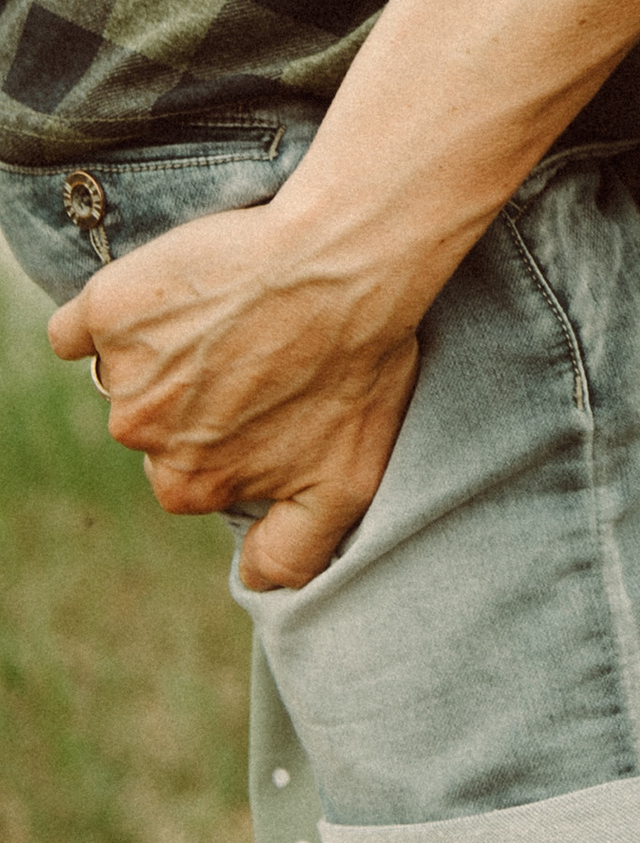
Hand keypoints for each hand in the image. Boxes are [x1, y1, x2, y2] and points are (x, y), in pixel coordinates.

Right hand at [50, 205, 423, 590]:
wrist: (346, 258)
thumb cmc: (358, 362)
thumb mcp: (347, 478)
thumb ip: (292, 550)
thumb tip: (254, 584)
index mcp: (188, 482)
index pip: (188, 468)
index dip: (230, 428)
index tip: (268, 391)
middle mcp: (143, 435)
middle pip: (153, 421)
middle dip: (196, 389)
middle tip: (259, 345)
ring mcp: (123, 370)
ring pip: (128, 369)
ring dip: (168, 345)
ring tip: (238, 310)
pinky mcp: (111, 309)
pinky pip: (78, 327)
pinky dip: (107, 317)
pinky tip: (161, 297)